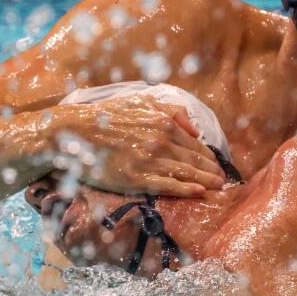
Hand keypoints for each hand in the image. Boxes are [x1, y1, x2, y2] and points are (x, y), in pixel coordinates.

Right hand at [59, 93, 226, 197]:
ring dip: (205, 181)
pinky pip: (168, 185)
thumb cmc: (105, 117)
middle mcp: (160, 140)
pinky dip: (186, 189)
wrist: (73, 133)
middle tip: (223, 180)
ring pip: (186, 173)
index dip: (209, 156)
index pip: (195, 143)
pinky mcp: (136, 178)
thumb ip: (170, 110)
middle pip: (195, 159)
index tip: (218, 165)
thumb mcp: (139, 102)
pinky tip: (200, 193)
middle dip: (212, 171)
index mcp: (163, 122)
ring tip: (217, 188)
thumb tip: (194, 129)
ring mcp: (149, 160)